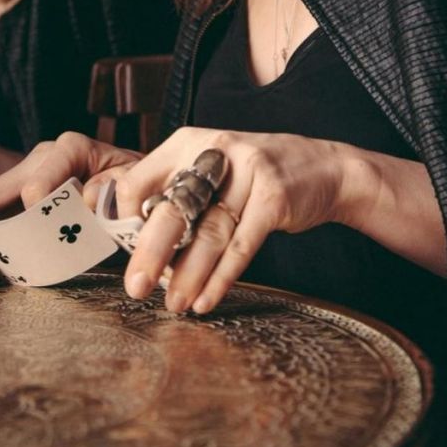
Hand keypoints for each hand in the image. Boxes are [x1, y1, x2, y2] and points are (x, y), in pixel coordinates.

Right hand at [0, 131, 141, 286]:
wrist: (137, 192)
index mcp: (71, 149)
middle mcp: (42, 161)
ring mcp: (28, 182)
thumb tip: (88, 197)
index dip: (37, 188)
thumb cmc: (135, 185)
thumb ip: (116, 187)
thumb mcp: (134, 181)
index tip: (33, 209)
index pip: (45, 168)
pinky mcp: (23, 206)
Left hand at [111, 127, 357, 315]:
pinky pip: (241, 245)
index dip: (125, 218)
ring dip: (188, 275)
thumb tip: (135, 243)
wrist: (322, 167)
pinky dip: (222, 277)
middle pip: (173, 209)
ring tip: (175, 305)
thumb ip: (177, 193)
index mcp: (188, 142)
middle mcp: (215, 152)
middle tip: (135, 288)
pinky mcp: (273, 197)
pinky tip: (207, 300)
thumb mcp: (212, 168)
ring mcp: (247, 172)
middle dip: (151, 254)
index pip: (139, 181)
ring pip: (209, 233)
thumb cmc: (254, 175)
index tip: (124, 250)